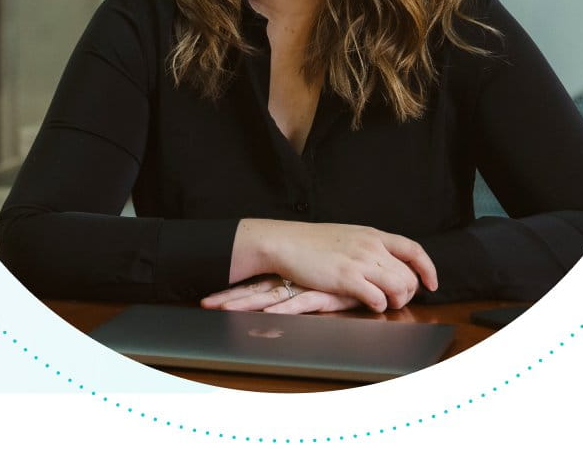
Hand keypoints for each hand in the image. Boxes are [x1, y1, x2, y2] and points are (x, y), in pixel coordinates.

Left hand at [202, 276, 364, 313]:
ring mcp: (307, 286)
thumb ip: (306, 289)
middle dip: (230, 297)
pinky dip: (283, 309)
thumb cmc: (350, 274)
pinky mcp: (324, 293)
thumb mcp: (322, 283)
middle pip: (256, 290)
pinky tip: (268, 314)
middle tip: (205, 304)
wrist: (377, 267)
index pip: (256, 284)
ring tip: (223, 309)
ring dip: (246, 303)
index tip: (210, 299)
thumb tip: (286, 296)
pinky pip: (300, 303)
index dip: (233, 291)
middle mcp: (294, 280)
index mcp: (290, 276)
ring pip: (271, 296)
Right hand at [229, 219, 438, 312]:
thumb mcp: (348, 235)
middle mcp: (371, 246)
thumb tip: (386, 262)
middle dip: (408, 292)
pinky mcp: (346, 278)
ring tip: (383, 303)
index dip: (428, 268)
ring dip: (395, 300)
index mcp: (373, 234)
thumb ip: (369, 245)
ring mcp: (359, 262)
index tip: (431, 283)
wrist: (285, 241)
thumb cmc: (312, 242)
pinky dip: (379, 306)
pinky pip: (377, 298)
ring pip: (398, 287)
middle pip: (408, 274)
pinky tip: (370, 305)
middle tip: (396, 299)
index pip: (414, 249)